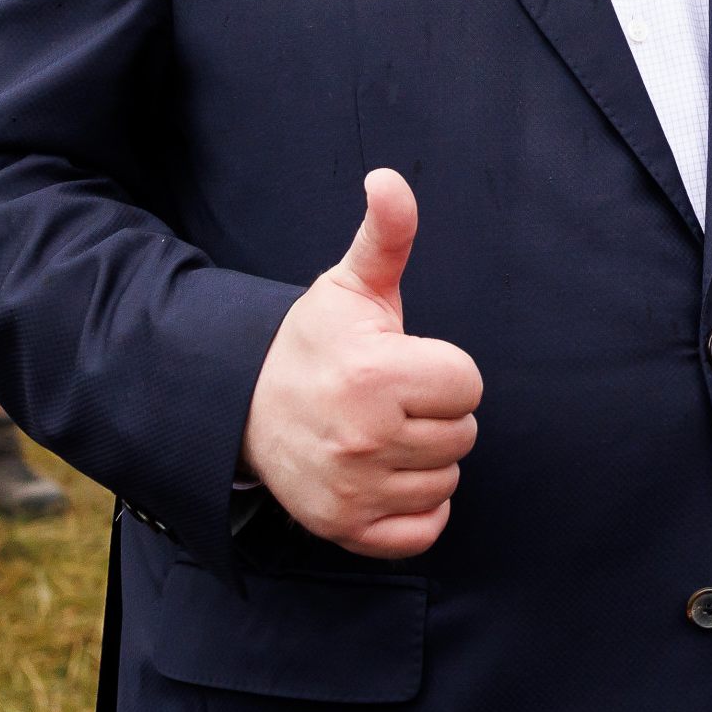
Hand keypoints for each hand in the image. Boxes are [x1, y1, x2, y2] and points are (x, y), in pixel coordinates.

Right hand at [241, 170, 484, 559]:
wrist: (244, 405)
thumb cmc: (313, 342)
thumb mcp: (351, 285)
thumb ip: (386, 235)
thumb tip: (390, 179)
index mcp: (376, 374)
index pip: (468, 384)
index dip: (443, 371)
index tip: (405, 364)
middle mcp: (366, 437)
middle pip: (463, 435)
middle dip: (436, 414)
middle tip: (391, 400)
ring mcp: (355, 489)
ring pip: (446, 481)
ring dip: (425, 460)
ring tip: (382, 433)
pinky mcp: (346, 528)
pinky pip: (423, 532)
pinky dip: (416, 511)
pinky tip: (388, 476)